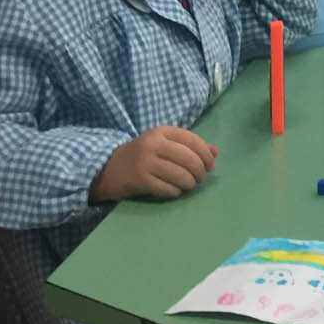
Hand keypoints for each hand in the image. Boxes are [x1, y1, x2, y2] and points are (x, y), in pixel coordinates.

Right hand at [91, 126, 216, 203]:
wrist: (108, 168)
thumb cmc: (143, 156)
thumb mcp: (165, 145)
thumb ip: (190, 146)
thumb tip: (215, 152)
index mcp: (162, 131)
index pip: (193, 140)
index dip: (206, 155)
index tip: (211, 166)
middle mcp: (153, 143)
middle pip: (189, 159)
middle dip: (200, 172)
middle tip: (200, 179)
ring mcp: (145, 161)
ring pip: (180, 175)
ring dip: (190, 183)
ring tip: (188, 185)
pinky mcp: (139, 179)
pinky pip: (167, 188)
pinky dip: (176, 191)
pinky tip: (174, 190)